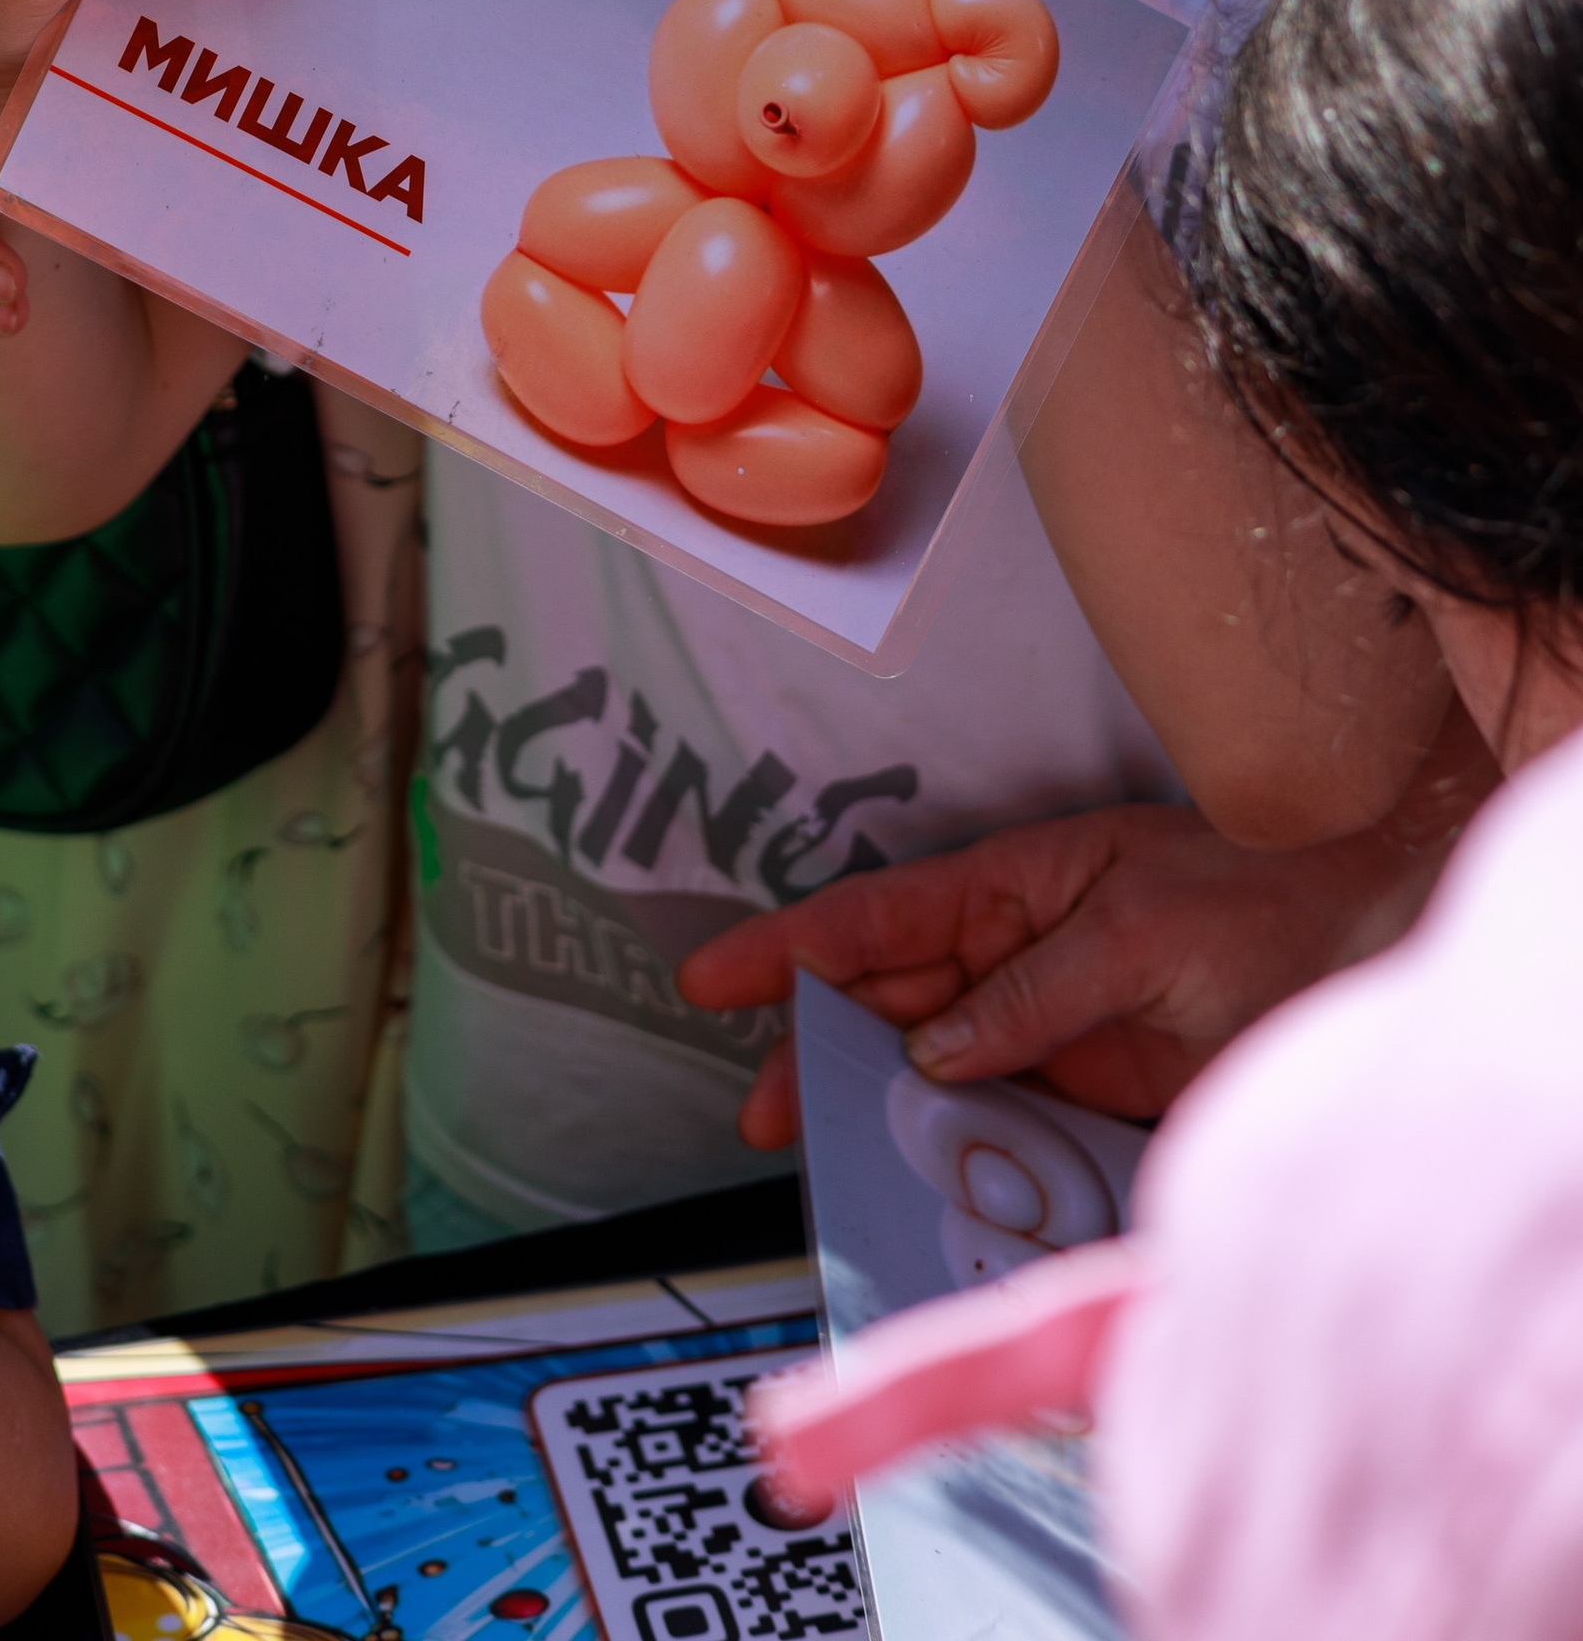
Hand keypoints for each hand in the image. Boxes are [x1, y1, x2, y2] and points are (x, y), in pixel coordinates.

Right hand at [678, 797, 1440, 1146]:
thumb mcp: (1145, 928)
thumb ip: (1039, 991)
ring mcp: (1052, 1030)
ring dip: (880, 1113)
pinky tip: (927, 1195)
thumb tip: (937, 1051)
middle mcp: (1019, 956)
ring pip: (934, 1074)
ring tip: (826, 1157)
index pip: (878, 918)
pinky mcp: (1094, 1097)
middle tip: (764, 1114)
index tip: (709, 978)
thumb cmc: (1265, 891)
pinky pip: (1009, 1131)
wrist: (1372, 925)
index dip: (789, 947)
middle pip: (888, 1006)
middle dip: (816, 1053)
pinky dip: (965, 1164)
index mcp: (1015, 886)